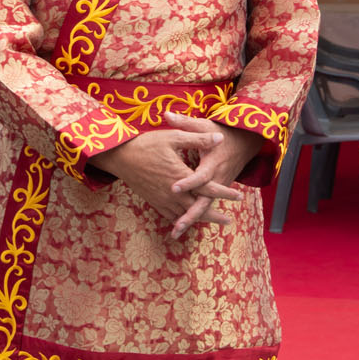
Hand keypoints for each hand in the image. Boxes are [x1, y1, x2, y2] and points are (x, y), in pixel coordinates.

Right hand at [90, 121, 240, 238]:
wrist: (120, 157)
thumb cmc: (146, 144)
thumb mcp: (173, 137)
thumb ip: (197, 139)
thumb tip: (219, 138)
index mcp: (180, 176)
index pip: (207, 187)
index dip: (224, 192)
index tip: (238, 196)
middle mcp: (172, 192)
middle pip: (198, 207)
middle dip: (214, 214)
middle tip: (229, 220)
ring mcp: (162, 199)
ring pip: (184, 214)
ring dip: (199, 219)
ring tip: (212, 222)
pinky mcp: (153, 200)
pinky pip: (170, 214)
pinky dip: (180, 219)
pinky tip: (185, 220)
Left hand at [166, 114, 261, 236]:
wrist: (245, 142)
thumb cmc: (221, 132)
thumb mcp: (205, 125)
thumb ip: (185, 122)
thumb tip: (166, 114)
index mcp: (213, 162)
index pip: (200, 176)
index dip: (188, 182)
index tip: (173, 188)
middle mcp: (217, 178)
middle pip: (204, 200)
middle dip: (191, 214)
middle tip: (177, 225)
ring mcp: (219, 187)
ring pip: (205, 207)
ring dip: (192, 219)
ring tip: (176, 232)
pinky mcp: (217, 190)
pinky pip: (206, 205)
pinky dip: (195, 215)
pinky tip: (181, 224)